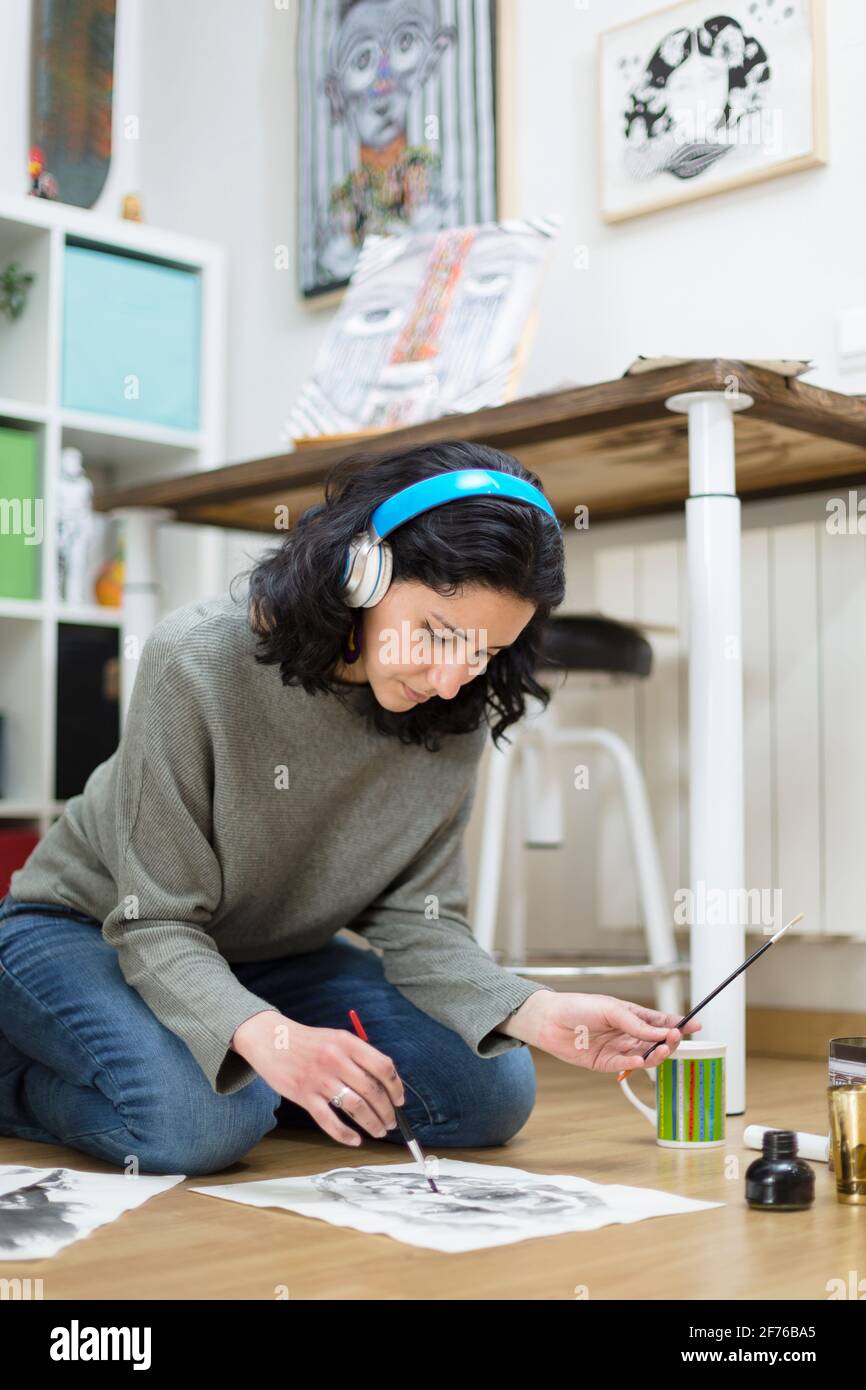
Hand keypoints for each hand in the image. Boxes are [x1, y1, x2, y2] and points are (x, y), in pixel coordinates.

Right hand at [231, 1011, 405, 1146]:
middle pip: (372, 1090)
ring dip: (372, 1123)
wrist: (271, 1039)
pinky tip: (355, 1140)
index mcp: (347, 1042)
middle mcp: (336, 1059)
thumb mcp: (336, 1038)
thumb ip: (358, 1056)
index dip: (396, 1087)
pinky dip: (345, 1134)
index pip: (383, 1067)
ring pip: (356, 1107)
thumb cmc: (308, 1042)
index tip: (400, 1101)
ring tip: (379, 1131)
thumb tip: (385, 1084)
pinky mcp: (304, 1095)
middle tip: (391, 1122)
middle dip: (387, 1111)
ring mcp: (319, 1078)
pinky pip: (329, 1121)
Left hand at [498, 991, 701, 1071]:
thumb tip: (663, 1031)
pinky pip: (625, 1066)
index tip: (696, 1025)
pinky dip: (633, 1065)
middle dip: (668, 1041)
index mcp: (631, 1015)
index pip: (660, 1020)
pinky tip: (637, 1060)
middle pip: (656, 1041)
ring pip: (645, 1055)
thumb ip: (636, 1023)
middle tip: (674, 1038)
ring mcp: (618, 1049)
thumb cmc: (577, 1006)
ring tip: (660, 1051)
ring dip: (654, 1055)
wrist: (548, 1020)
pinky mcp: (606, 1063)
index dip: (678, 1023)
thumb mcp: (610, 1009)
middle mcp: (627, 1033)